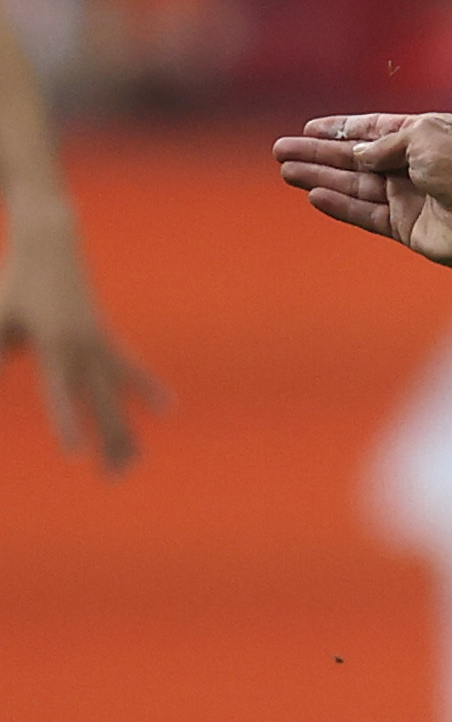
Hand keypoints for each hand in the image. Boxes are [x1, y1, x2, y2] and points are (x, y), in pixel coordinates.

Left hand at [0, 208, 166, 471]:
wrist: (49, 242)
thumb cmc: (15, 282)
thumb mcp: (0, 316)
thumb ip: (1, 349)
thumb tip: (2, 375)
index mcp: (54, 345)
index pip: (61, 395)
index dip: (68, 424)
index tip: (76, 455)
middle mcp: (84, 348)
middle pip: (101, 404)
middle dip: (109, 441)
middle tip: (114, 479)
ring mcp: (99, 343)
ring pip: (117, 396)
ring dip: (126, 429)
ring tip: (135, 462)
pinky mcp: (104, 337)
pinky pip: (129, 368)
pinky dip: (146, 388)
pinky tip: (166, 409)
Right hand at [272, 112, 451, 267]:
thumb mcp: (422, 137)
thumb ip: (383, 145)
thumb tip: (356, 154)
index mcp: (424, 136)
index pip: (373, 131)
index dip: (341, 130)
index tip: (308, 127)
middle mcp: (415, 166)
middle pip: (356, 160)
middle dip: (319, 154)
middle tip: (280, 150)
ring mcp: (411, 198)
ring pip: (355, 186)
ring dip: (320, 177)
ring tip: (286, 170)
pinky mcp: (408, 227)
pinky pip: (367, 214)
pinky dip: (341, 205)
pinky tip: (314, 195)